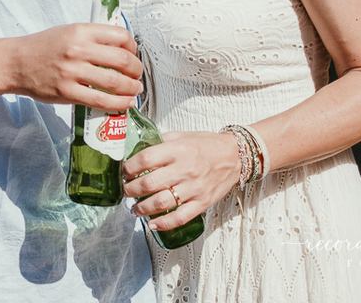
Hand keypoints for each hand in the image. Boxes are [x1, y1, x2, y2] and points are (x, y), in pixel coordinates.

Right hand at [3, 23, 143, 109]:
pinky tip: (124, 103)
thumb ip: (93, 37)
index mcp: (81, 31)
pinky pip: (100, 100)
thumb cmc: (43, 47)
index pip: (120, 35)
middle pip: (123, 60)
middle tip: (137, 75)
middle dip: (137, 70)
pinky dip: (118, 104)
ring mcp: (72, 72)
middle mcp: (78, 49)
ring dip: (132, 88)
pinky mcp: (67, 92)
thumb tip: (121, 48)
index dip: (133, 47)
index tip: (133, 55)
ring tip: (135, 90)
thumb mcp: (68, 31)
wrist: (16, 63)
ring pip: (115, 82)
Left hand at [123, 130, 241, 231]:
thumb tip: (138, 151)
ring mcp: (195, 188)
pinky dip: (164, 224)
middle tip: (126, 192)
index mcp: (178, 150)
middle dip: (131, 190)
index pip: (146, 159)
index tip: (124, 172)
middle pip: (149, 183)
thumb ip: (161, 143)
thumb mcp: (182, 136)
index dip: (130, 168)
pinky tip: (152, 224)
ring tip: (134, 209)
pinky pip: (180, 217)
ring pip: (162, 203)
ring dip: (143, 208)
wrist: (235, 156)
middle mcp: (186, 169)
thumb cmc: (207, 145)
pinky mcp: (203, 202)